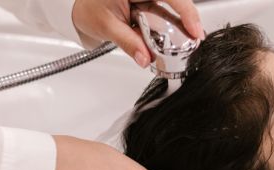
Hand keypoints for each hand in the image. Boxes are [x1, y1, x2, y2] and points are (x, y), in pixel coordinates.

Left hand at [72, 0, 203, 67]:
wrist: (77, 8)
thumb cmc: (88, 9)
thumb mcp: (107, 26)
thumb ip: (128, 42)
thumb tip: (145, 58)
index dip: (186, 11)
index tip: (194, 29)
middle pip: (175, 0)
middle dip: (187, 18)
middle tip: (196, 38)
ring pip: (172, 6)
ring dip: (180, 23)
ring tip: (189, 40)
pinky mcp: (149, 2)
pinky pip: (164, 13)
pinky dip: (170, 26)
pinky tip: (177, 37)